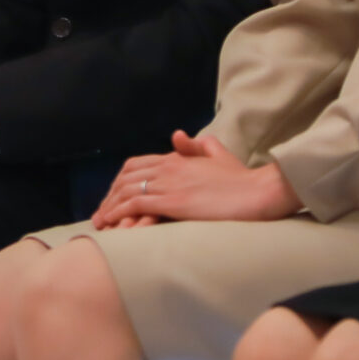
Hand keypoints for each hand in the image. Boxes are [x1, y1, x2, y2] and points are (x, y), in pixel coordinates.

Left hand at [90, 133, 297, 227]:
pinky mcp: (173, 202)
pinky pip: (136, 205)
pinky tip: (113, 224)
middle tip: (102, 212)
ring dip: (110, 207)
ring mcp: (169, 184)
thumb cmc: (242, 180)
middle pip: (127, 177)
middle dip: (111, 195)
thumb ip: (198, 146)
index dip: (121, 181)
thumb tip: (178, 135)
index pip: (137, 166)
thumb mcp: (218, 155)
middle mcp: (168, 168)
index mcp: (177, 159)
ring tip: (101, 222)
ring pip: (127, 191)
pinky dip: (120, 213)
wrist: (258, 192)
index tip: (114, 196)